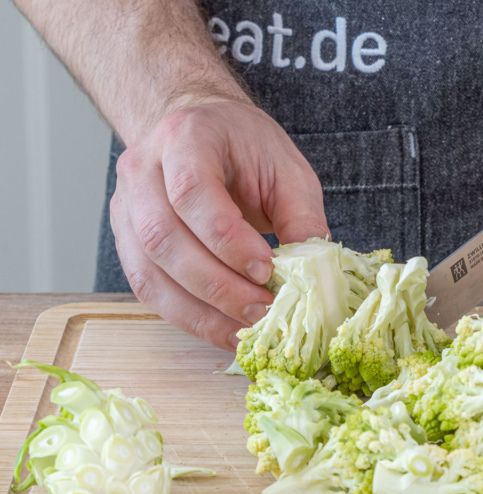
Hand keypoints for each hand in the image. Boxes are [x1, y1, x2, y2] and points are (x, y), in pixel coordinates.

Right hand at [110, 98, 328, 350]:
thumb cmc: (248, 149)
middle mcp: (142, 169)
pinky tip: (223, 330)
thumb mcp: (288, 171)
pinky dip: (188, 317)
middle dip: (217, 285)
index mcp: (186, 137)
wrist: (203, 131)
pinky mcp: (126, 241)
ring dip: (201, 310)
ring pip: (149, 272)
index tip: (265, 269)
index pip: (190, 191)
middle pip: (163, 237)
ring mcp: (126, 207)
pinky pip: (149, 289)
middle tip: (262, 310)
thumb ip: (302, 218)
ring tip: (246, 328)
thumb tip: (312, 276)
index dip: (226, 239)